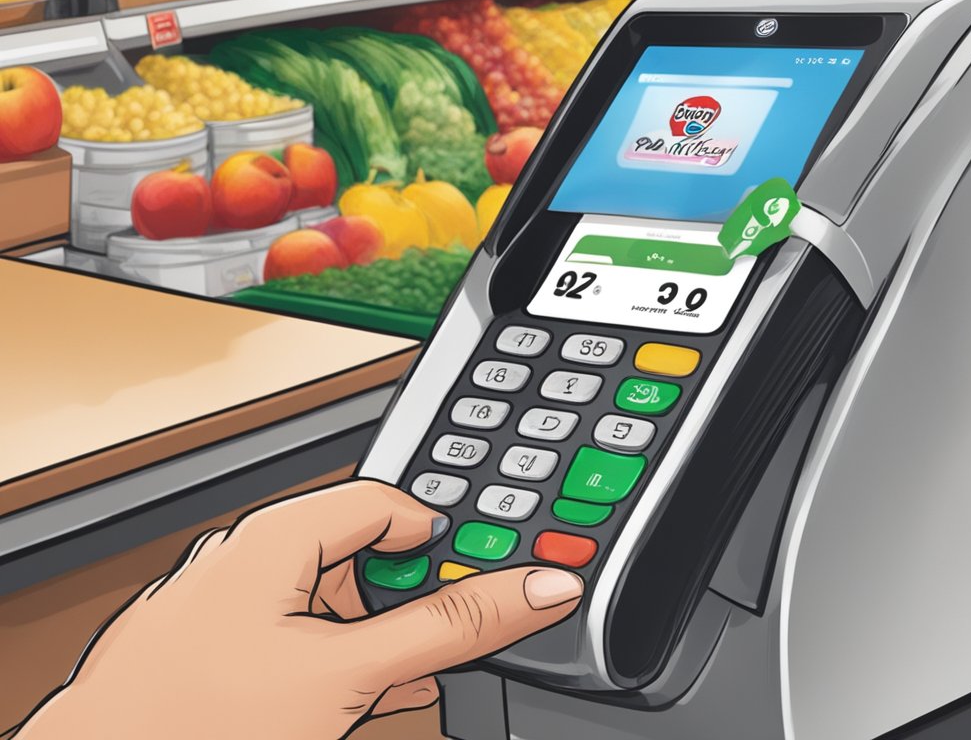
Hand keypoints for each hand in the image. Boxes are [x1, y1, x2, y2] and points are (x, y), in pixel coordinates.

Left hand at [12, 480, 582, 739]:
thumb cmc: (186, 725)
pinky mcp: (221, 658)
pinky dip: (346, 664)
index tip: (490, 575)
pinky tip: (373, 697)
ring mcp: (230, 611)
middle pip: (366, 554)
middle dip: (419, 596)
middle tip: (457, 636)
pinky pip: (302, 644)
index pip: (391, 501)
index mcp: (273, 533)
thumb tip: (536, 586)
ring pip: (336, 606)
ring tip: (417, 674)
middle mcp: (247, 559)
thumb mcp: (345, 672)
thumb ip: (449, 624)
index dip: (448, 537)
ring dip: (386, 638)